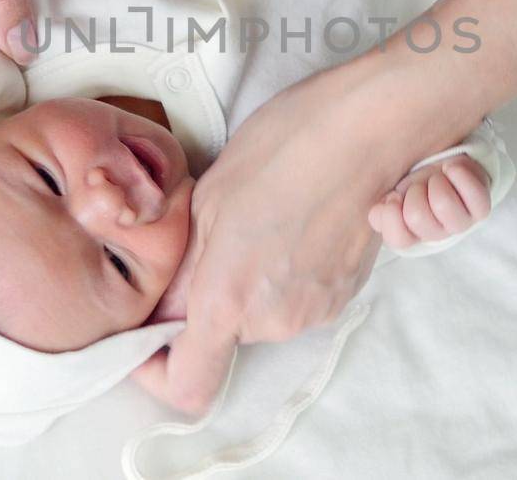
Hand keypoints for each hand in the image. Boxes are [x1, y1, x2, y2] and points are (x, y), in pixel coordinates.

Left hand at [143, 59, 458, 414]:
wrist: (366, 130)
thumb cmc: (282, 148)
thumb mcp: (206, 199)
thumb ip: (182, 269)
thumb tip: (164, 308)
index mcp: (226, 299)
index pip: (187, 386)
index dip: (158, 372)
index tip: (150, 339)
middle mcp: (272, 321)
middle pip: (223, 339)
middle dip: (210, 299)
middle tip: (216, 237)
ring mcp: (313, 312)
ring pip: (260, 317)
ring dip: (250, 283)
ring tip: (261, 222)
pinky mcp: (342, 296)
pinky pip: (295, 302)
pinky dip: (285, 276)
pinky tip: (293, 224)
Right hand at [367, 154, 491, 248]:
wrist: (449, 167)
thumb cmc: (420, 183)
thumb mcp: (395, 193)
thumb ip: (382, 208)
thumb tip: (380, 210)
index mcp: (412, 233)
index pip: (399, 239)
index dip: (392, 215)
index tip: (394, 196)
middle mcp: (437, 234)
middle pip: (417, 217)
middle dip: (413, 191)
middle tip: (420, 184)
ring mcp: (461, 223)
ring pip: (443, 205)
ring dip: (435, 182)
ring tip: (437, 177)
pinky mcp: (480, 209)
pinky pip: (473, 195)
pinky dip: (459, 174)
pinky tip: (451, 169)